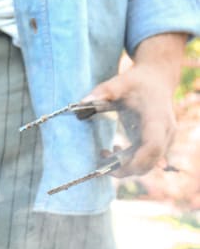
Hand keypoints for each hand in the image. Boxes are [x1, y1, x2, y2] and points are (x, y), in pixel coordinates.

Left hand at [83, 32, 187, 176]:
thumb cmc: (136, 82)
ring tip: (104, 152)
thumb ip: (102, 92)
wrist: (156, 80)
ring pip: (147, 164)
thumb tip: (82, 102)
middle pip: (150, 162)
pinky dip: (129, 161)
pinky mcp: (160, 144)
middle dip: (124, 168)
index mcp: (157, 118)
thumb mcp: (119, 83)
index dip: (135, 161)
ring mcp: (165, 140)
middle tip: (100, 159)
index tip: (112, 165)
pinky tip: (113, 149)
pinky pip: (146, 161)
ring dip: (124, 165)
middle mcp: (166, 132)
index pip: (152, 147)